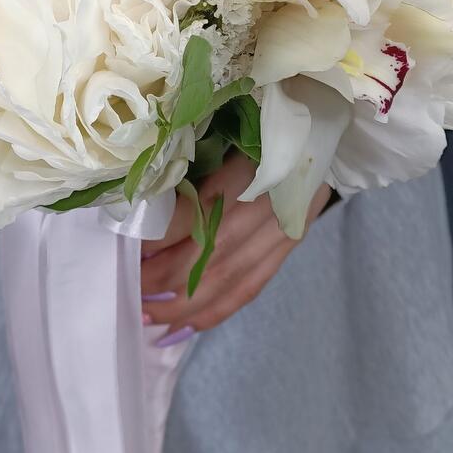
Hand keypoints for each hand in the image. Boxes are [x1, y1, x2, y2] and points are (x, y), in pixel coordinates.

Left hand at [140, 151, 332, 344]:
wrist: (324, 132)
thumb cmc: (267, 126)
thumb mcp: (233, 133)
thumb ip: (198, 165)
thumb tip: (146, 203)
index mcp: (251, 169)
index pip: (199, 212)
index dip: (162, 236)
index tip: (129, 246)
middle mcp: (268, 206)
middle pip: (210, 253)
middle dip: (163, 278)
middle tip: (128, 288)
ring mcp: (282, 231)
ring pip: (227, 280)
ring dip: (182, 305)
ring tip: (146, 315)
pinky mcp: (288, 247)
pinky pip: (249, 288)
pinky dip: (214, 312)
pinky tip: (182, 326)